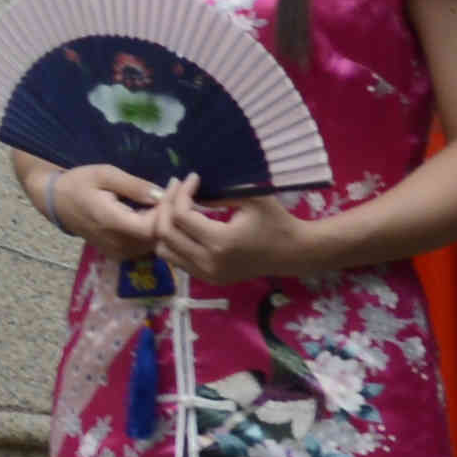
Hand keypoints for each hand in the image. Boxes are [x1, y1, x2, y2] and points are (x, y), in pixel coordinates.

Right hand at [35, 161, 184, 260]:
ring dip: (166, 221)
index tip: (176, 184)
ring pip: (155, 243)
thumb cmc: (79, 183)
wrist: (56, 203)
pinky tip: (157, 211)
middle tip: (180, 188)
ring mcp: (119, 252)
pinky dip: (156, 229)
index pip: (153, 227)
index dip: (170, 209)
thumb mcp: (105, 175)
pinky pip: (146, 245)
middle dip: (173, 213)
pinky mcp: (120, 254)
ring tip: (172, 197)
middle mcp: (117, 243)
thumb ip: (134, 186)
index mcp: (111, 222)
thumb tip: (161, 194)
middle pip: (158, 237)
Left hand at [148, 187, 314, 287]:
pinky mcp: (209, 278)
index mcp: (220, 242)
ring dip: (164, 225)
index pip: (180, 215)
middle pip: (165, 233)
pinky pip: (176, 260)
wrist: (293, 253)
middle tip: (177, 187)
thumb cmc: (276, 221)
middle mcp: (209, 262)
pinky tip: (184, 223)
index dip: (180, 192)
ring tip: (176, 205)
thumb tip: (190, 189)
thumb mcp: (252, 198)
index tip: (193, 177)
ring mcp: (207, 274)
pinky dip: (173, 241)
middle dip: (166, 205)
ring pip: (164, 250)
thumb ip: (218, 193)